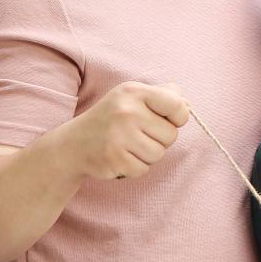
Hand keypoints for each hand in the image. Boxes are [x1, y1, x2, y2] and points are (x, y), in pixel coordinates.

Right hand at [67, 81, 188, 179]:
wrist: (74, 144)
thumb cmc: (111, 119)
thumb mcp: (132, 97)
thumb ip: (163, 95)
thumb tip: (187, 105)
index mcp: (134, 92)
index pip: (177, 106)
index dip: (179, 117)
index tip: (169, 120)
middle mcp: (126, 111)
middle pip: (171, 135)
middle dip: (159, 139)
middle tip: (138, 135)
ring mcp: (119, 136)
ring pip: (159, 154)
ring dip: (147, 155)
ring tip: (128, 146)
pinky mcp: (114, 158)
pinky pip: (144, 169)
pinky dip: (135, 167)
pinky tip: (120, 157)